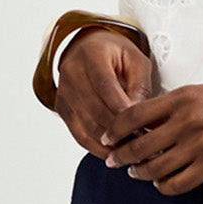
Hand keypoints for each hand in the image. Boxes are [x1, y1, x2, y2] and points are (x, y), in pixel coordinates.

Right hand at [53, 28, 155, 151]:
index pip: (104, 84)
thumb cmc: (115, 55)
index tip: (137, 125)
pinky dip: (96, 147)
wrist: (87, 49)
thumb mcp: (136, 60)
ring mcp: (64, 92)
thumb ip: (140, 84)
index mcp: (92, 54)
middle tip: (141, 142)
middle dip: (118, 129)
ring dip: (109, 142)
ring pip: (86, 125)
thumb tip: (138, 113)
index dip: (120, 107)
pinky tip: (113, 153)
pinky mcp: (62, 109)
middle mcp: (72, 72)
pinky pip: (78, 134)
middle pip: (94, 108)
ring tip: (131, 151)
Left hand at [97, 75, 202, 192]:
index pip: (133, 116)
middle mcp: (187, 120)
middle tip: (115, 162)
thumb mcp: (202, 92)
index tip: (107, 138)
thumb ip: (174, 106)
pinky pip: (178, 183)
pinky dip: (164, 186)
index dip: (114, 130)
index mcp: (181, 98)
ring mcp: (200, 144)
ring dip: (141, 173)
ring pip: (155, 167)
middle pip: (139, 145)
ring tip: (139, 173)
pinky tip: (163, 182)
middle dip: (121, 157)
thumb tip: (146, 123)